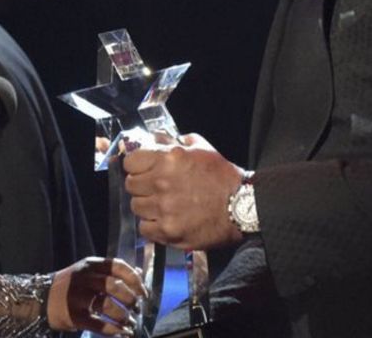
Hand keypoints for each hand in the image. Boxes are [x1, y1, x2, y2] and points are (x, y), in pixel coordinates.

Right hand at [47, 257, 143, 335]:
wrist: (42, 299)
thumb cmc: (71, 285)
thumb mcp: (89, 272)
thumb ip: (111, 271)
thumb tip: (138, 272)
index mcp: (91, 264)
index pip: (119, 266)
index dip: (135, 279)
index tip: (144, 292)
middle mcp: (85, 278)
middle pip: (115, 286)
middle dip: (131, 299)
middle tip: (137, 308)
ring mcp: (78, 297)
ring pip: (108, 305)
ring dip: (123, 316)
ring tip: (130, 322)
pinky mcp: (74, 316)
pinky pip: (98, 323)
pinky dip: (113, 330)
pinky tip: (121, 332)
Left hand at [123, 133, 245, 249]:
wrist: (241, 206)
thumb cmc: (222, 177)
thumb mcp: (201, 148)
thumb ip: (173, 141)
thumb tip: (154, 139)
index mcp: (169, 159)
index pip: (130, 162)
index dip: (136, 166)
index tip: (142, 170)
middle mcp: (162, 183)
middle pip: (131, 185)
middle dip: (141, 186)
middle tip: (154, 188)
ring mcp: (164, 208)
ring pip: (136, 207)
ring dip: (147, 206)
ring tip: (163, 205)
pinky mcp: (169, 230)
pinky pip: (145, 229)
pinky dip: (152, 225)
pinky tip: (165, 220)